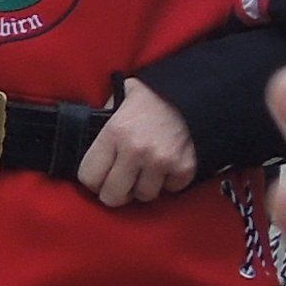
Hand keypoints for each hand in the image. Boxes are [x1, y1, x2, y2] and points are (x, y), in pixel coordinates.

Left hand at [78, 82, 196, 205]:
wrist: (197, 89)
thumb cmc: (154, 95)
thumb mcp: (119, 99)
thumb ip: (103, 120)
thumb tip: (90, 139)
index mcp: (114, 133)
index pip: (88, 177)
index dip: (92, 181)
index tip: (99, 178)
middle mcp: (135, 150)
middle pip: (113, 196)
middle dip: (114, 192)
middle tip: (120, 183)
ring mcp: (161, 161)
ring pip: (143, 196)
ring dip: (143, 187)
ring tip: (145, 171)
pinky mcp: (184, 167)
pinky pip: (171, 189)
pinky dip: (169, 181)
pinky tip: (167, 166)